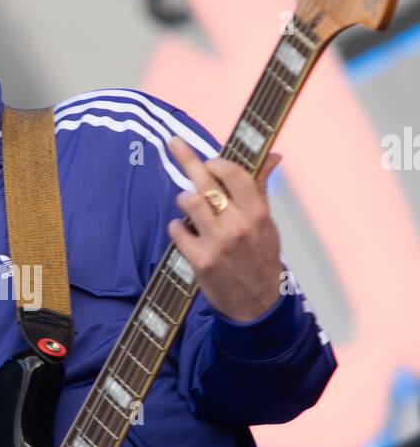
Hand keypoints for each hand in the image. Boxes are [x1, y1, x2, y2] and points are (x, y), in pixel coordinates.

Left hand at [166, 136, 283, 321]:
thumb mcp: (268, 224)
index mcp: (257, 213)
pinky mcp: (200, 260)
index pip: (235, 174)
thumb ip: (261, 189)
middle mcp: (238, 226)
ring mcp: (218, 243)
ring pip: (189, 202)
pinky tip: (184, 231)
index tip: (210, 159)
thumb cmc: (261, 258)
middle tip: (174, 142)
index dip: (218, 162)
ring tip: (188, 203)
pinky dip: (177, 227)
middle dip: (187, 158)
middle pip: (207, 182)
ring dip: (184, 198)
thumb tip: (272, 156)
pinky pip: (178, 230)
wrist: (257, 304)